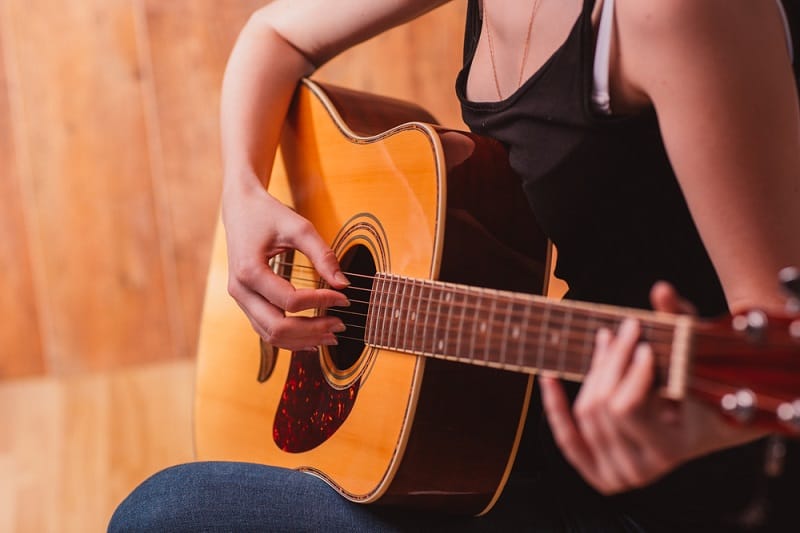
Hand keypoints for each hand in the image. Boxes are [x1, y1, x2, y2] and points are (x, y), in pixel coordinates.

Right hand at [222, 180, 349, 350]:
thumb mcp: (298, 227)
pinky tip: (311, 339)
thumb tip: (343, 284)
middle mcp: (240, 290)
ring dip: (302, 340)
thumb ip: (322, 255)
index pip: (291, 301)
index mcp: (249, 271)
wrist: (240, 207)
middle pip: (277, 327)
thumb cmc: (267, 214)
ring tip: (331, 335)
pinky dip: (289, 338)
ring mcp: (240, 298)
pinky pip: (265, 329)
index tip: (344, 297)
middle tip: (340, 325)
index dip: (321, 302)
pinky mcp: (246, 301)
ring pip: (270, 335)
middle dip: (312, 330)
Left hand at [539, 282, 762, 493]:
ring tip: (607, 342)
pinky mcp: (596, 471)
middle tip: (624, 331)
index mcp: (670, 451)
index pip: (626, 409)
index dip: (630, 374)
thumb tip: (660, 289)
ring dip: (594, 373)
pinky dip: (555, 407)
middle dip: (612, 364)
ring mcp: (616, 475)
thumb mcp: (695, 358)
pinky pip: (567, 436)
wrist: (700, 428)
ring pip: (586, 413)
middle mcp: (640, 470)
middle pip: (602, 407)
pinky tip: (547, 377)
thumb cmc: (700, 388)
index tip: (645, 347)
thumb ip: (680, 322)